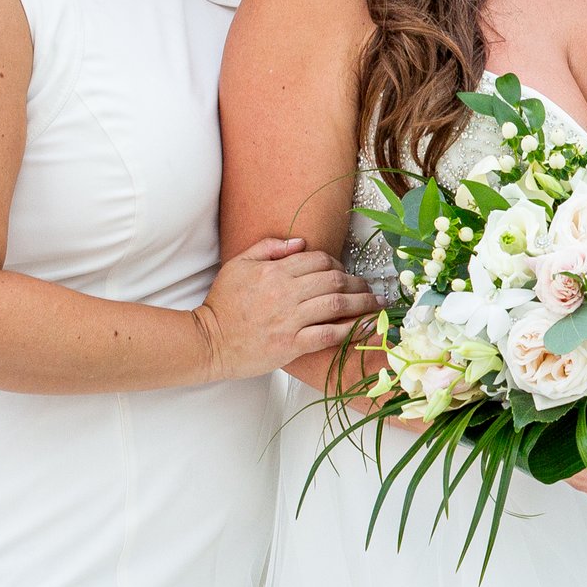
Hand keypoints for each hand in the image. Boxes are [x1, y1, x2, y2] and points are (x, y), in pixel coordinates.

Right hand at [193, 238, 374, 380]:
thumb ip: (268, 247)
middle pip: (334, 280)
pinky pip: (330, 334)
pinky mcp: (293, 344)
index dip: (337, 264)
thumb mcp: (238, 265)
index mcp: (274, 271)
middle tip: (369, 288)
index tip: (343, 272)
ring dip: (362, 302)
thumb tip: (300, 241)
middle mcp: (286, 293)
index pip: (318, 260)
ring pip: (337, 304)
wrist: (209, 342)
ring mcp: (290, 320)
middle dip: (357, 282)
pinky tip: (368, 326)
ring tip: (377, 304)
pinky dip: (353, 329)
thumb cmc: (222, 304)